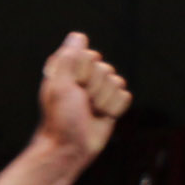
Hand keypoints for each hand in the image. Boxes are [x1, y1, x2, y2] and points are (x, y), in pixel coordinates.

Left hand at [37, 34, 130, 157]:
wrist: (69, 149)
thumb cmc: (60, 119)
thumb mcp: (60, 85)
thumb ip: (68, 58)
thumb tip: (78, 36)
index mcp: (69, 69)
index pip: (90, 57)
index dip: (83, 74)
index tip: (70, 90)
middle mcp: (85, 78)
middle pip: (105, 69)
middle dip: (94, 89)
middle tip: (80, 105)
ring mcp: (99, 91)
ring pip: (117, 82)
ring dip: (104, 101)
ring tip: (90, 112)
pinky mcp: (111, 105)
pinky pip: (124, 96)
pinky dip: (114, 108)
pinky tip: (101, 117)